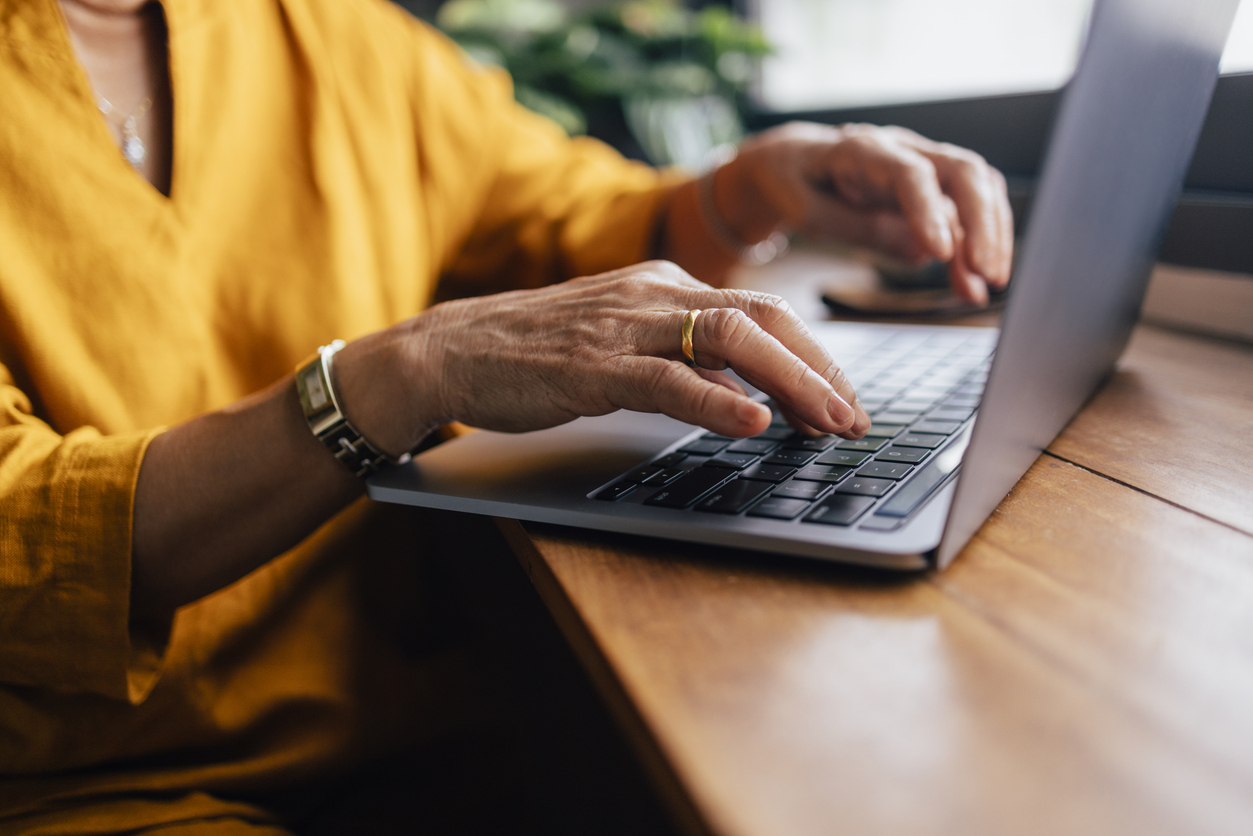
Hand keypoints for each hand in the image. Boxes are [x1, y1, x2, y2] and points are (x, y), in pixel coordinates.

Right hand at [334, 261, 871, 455]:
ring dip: (790, 382)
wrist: (456, 349)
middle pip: (763, 317)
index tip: (846, 397)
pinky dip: (715, 401)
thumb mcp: (624, 344)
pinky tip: (752, 422)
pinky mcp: (594, 366)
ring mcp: (625, 326)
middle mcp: (654, 294)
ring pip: (729, 340)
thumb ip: (683, 361)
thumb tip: (748, 395)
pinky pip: (667, 378)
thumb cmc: (540, 351)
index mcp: (665, 285)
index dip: (815, 354)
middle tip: (856, 417)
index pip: (762, 310)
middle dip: (820, 368)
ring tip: (828, 422)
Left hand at [718, 122, 1013, 304]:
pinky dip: (979, 246)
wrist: (796, 165)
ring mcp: (925, 163)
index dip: (929, 212)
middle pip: (962, 171)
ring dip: (990, 237)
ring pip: (978, 188)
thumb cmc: (798, 186)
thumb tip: (921, 252)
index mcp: (862, 150)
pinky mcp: (935, 187)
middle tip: (986, 274)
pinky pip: (971, 209)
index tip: (943, 254)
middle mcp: (904, 148)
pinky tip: (974, 285)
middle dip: (982, 224)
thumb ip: (859, 228)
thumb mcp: (809, 213)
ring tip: (986, 287)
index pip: (909, 173)